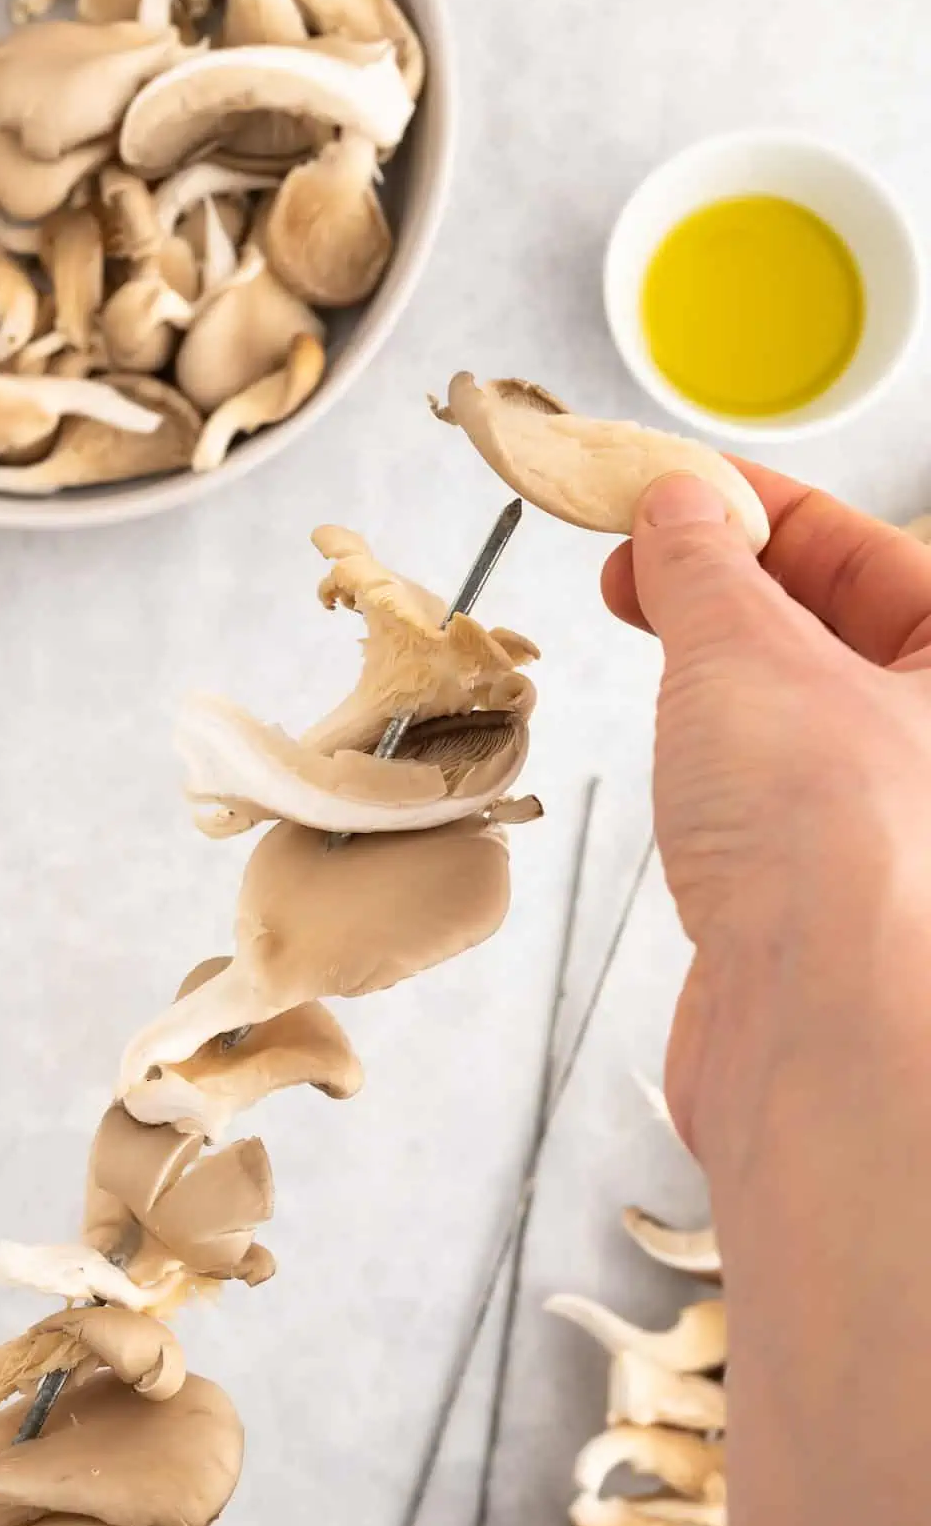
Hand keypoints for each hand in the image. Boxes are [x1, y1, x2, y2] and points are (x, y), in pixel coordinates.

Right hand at [604, 468, 930, 1525]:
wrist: (820, 1037)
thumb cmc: (831, 850)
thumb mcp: (746, 651)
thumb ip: (705, 564)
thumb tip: (679, 502)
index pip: (856, 541)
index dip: (746, 501)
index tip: (657, 488)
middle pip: (830, 616)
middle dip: (724, 580)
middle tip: (635, 562)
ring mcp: (890, 813)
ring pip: (795, 701)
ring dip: (715, 663)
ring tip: (645, 638)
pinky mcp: (831, 884)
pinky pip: (771, 784)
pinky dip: (715, 753)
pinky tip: (677, 755)